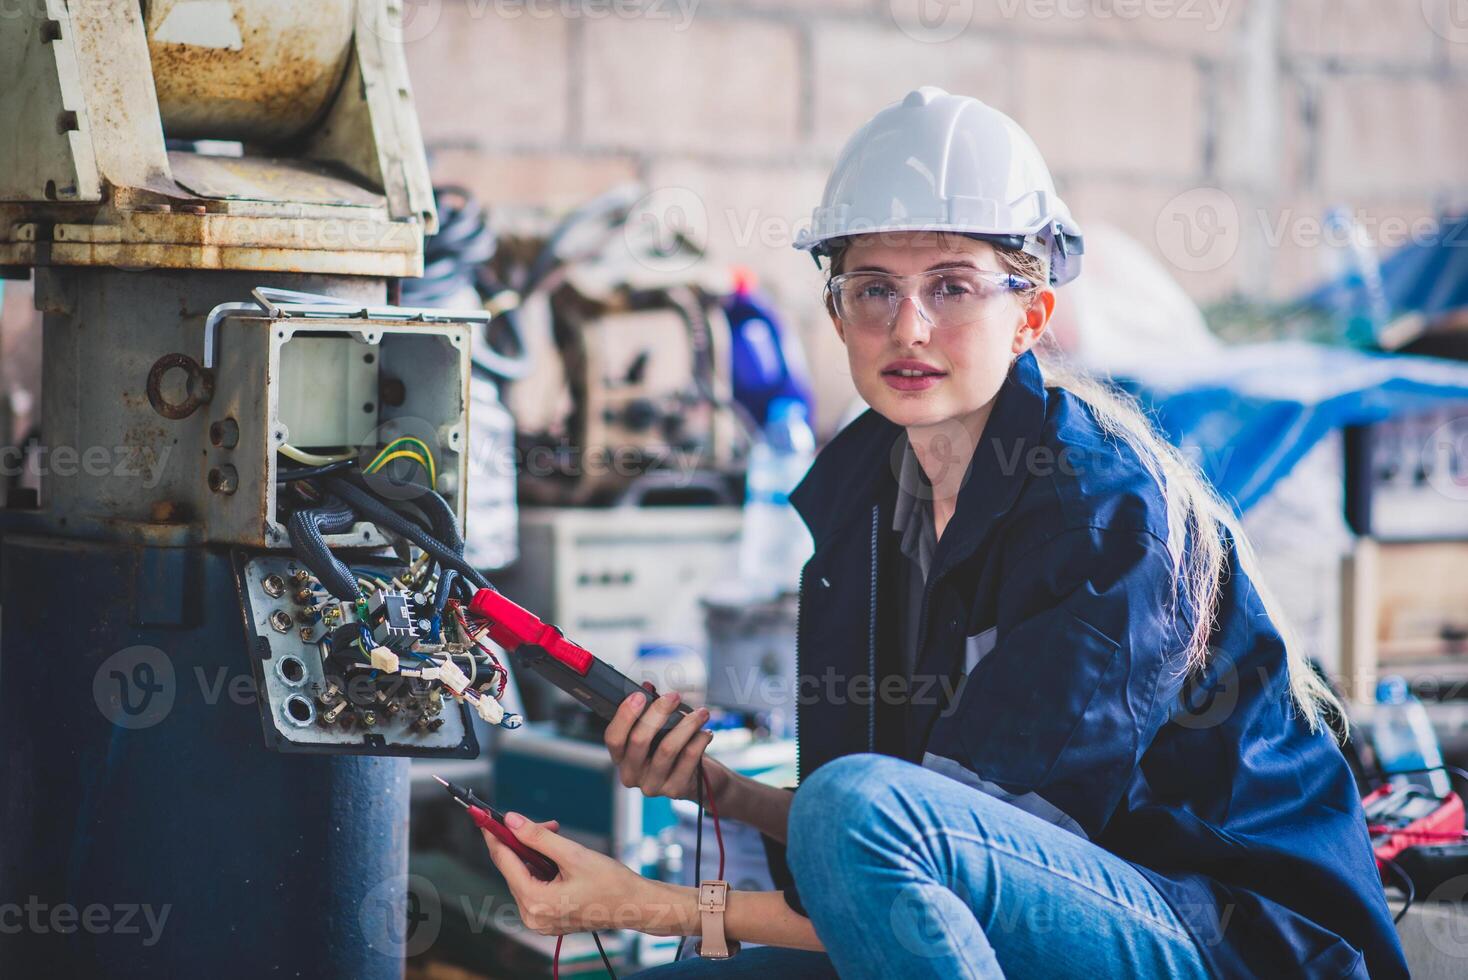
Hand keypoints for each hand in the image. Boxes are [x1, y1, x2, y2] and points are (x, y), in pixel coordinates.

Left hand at [482, 811, 669, 934]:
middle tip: (545, 824)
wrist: (634, 905)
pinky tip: (559, 857)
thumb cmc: (611, 883)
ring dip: (536, 854)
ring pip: (525, 876)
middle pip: (514, 869)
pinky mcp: (549, 917)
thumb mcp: (573, 854)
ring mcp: (540, 920)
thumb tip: (512, 821)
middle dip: (525, 842)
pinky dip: (543, 868)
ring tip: (558, 838)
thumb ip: (538, 837)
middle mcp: (533, 916)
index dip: (494, 835)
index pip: (504, 862)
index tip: (485, 817)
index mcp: (536, 903)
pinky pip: (535, 886)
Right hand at [604, 690, 733, 806]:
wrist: (699, 781)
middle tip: (675, 697)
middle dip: (659, 712)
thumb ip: (650, 710)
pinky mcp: (673, 790)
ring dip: (687, 724)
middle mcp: (632, 774)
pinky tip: (706, 732)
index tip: (640, 695)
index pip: (614, 738)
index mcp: (622, 757)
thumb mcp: (659, 731)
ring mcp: (652, 785)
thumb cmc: (675, 751)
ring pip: (667, 748)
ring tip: (701, 713)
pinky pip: (688, 759)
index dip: (624, 715)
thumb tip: (648, 687)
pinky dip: (699, 740)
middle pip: (639, 740)